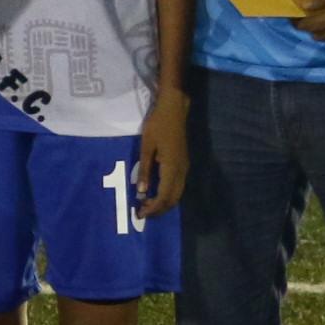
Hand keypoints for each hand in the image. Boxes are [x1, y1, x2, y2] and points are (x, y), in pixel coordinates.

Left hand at [132, 88, 190, 218]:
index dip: (153, 208)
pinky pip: (178, 186)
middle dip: (159, 209)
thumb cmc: (158, 125)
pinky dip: (168, 194)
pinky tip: (156, 192)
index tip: (140, 214)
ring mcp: (184, 167)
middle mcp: (182, 171)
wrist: (174, 109)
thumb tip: (142, 192)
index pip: (164, 196)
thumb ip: (145, 170)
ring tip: (147, 205)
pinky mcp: (183, 163)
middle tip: (141, 213)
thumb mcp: (147, 147)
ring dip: (164, 203)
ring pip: (177, 193)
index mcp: (172, 168)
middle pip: (173, 199)